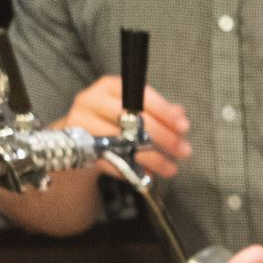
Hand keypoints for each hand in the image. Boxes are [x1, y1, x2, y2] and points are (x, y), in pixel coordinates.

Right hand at [60, 75, 192, 177]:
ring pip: (123, 142)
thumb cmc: (114, 120)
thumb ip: (159, 112)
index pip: (139, 96)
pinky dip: (132, 169)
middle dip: (163, 137)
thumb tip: (180, 116)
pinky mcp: (78, 147)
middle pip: (132, 118)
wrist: (81, 138)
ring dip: (152, 158)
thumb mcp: (135, 110)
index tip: (184, 128)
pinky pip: (110, 161)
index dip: (164, 113)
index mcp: (109, 86)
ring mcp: (81, 124)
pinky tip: (149, 175)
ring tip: (171, 169)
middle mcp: (91, 100)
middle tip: (183, 151)